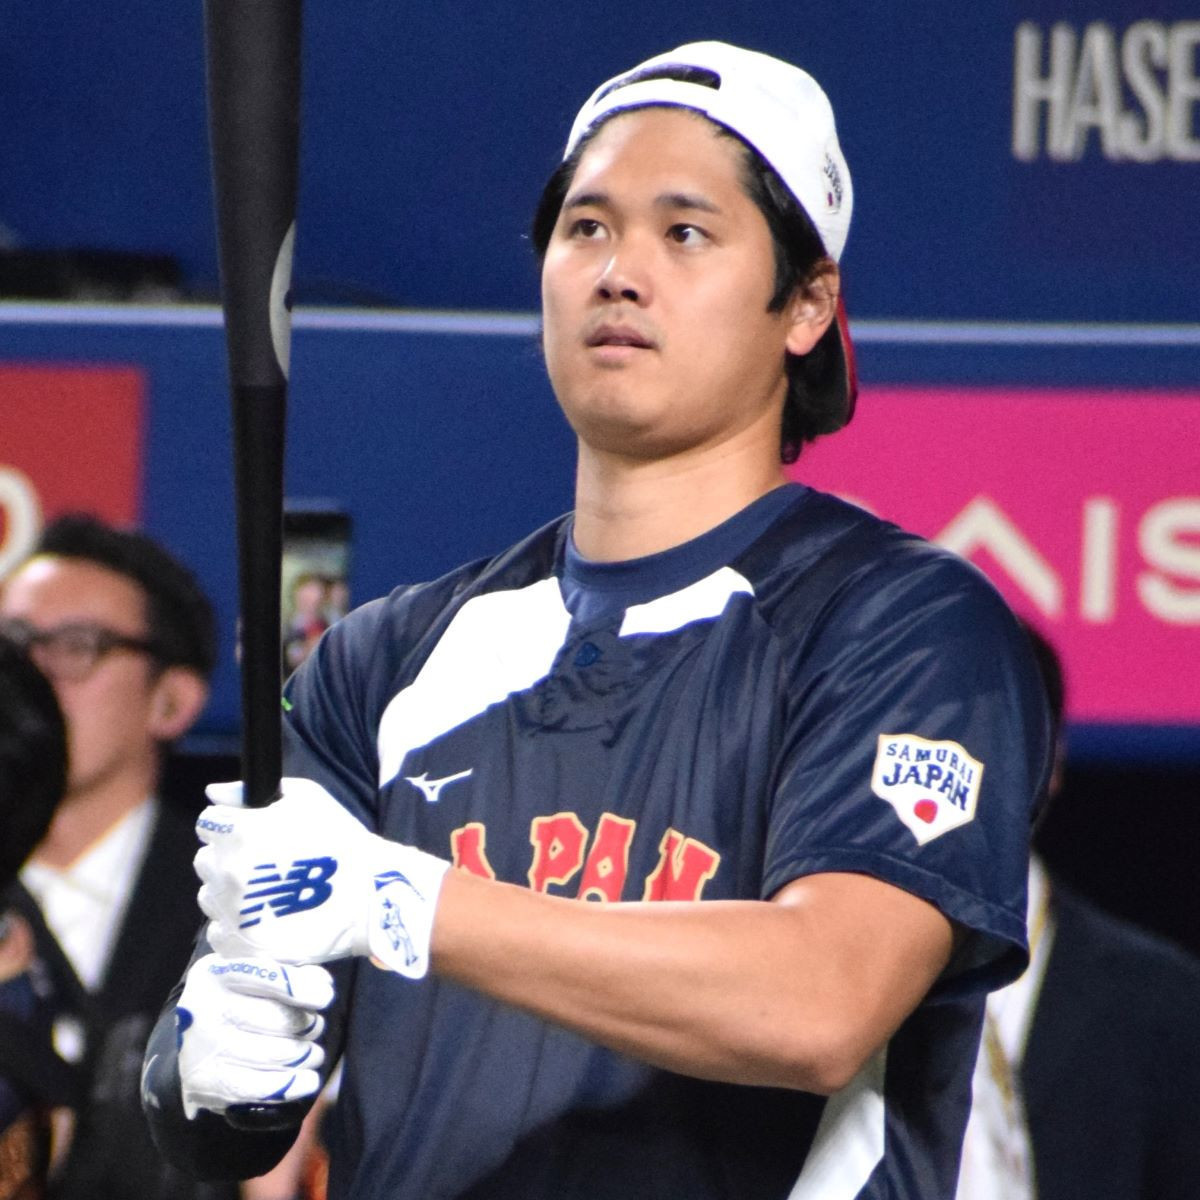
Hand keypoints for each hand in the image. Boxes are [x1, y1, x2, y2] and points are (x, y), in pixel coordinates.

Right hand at [176, 952, 331, 1119]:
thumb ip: (288, 967)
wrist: (187, 1039)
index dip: (302, 987)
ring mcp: (203, 1048)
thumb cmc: (234, 996)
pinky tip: (308, 1080)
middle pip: (277, 1019)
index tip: (325, 996)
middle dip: (307, 1025)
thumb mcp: (252, 970)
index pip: (268, 977)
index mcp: (218, 972)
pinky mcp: (206, 1083)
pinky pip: (258, 1088)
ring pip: (274, 1053)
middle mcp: (205, 1008)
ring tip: (313, 1053)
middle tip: (315, 1027)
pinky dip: (290, 1085)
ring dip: (305, 1054)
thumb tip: (322, 983)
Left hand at [195, 777, 449, 977]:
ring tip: (268, 889)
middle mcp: (230, 872)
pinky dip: (234, 924)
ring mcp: (235, 912)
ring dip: (229, 890)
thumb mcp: (306, 797)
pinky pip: (218, 932)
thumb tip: (214, 793)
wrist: (372, 894)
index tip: (251, 829)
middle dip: (228, 855)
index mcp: (240, 832)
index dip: (231, 822)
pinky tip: (263, 916)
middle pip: (206, 859)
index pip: (209, 823)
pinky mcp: (244, 945)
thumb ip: (250, 791)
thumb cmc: (342, 839)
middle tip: (263, 859)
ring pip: (210, 895)